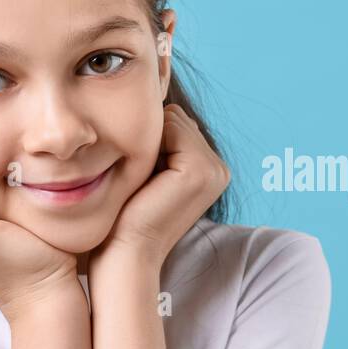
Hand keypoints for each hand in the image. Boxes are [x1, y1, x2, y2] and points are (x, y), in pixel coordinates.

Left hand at [97, 103, 229, 269]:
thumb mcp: (152, 169)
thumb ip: (163, 140)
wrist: (127, 250)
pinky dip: (150, 146)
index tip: (145, 177)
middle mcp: (220, 168)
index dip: (153, 142)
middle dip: (152, 140)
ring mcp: (214, 169)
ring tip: (144, 180)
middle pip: (178, 118)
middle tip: (143, 180)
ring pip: (173, 120)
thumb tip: (153, 97)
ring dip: (149, 143)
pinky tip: (146, 178)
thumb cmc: (129, 213)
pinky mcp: (199, 170)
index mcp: (212, 169)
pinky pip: (170, 128)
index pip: (179, 123)